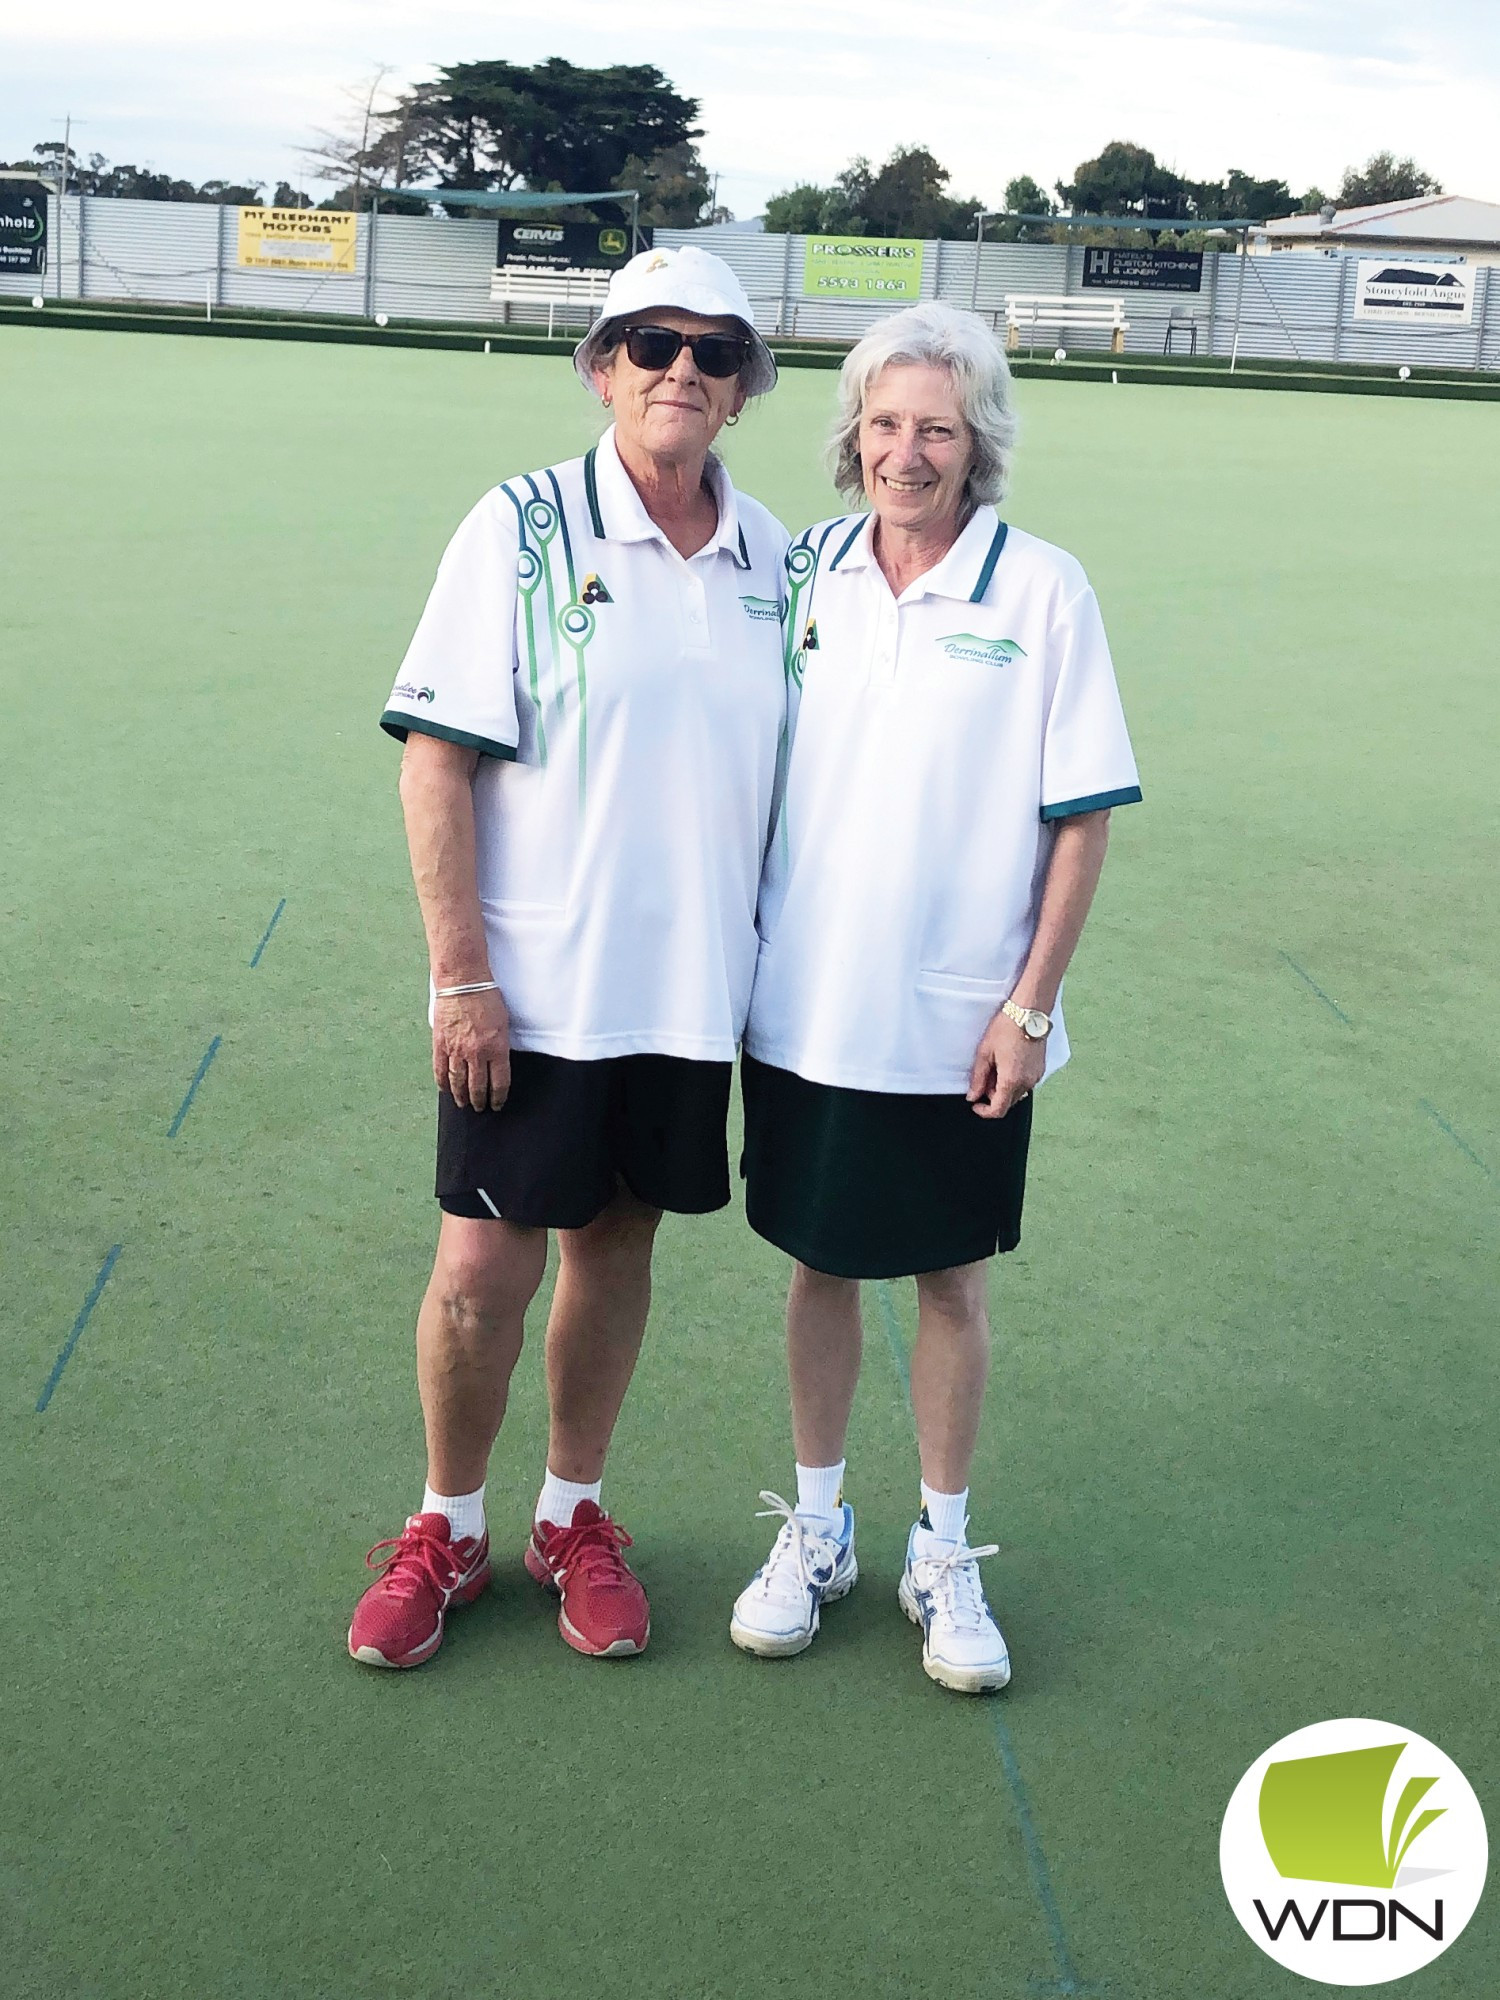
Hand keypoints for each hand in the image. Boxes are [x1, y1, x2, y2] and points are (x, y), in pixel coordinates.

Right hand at [434, 988, 511, 1110]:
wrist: (463, 983)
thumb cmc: (487, 998)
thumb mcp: (504, 1023)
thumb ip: (501, 1045)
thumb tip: (499, 1061)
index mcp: (497, 1049)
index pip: (499, 1082)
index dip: (498, 1097)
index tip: (498, 1104)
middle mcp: (477, 1054)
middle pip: (478, 1087)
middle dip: (480, 1101)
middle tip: (480, 1108)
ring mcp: (457, 1051)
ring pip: (458, 1082)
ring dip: (461, 1096)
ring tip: (463, 1104)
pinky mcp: (440, 1044)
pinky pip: (440, 1070)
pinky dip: (443, 1083)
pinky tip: (445, 1090)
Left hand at [966, 1008, 1045, 1119]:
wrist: (1029, 1013)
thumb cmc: (1006, 1028)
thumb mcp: (985, 1053)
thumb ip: (978, 1079)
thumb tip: (973, 1096)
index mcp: (1011, 1081)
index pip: (998, 1110)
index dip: (984, 1111)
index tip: (975, 1104)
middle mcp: (1026, 1083)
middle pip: (1007, 1103)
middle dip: (993, 1096)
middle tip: (985, 1077)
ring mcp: (1035, 1077)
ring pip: (1016, 1094)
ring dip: (1004, 1088)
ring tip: (996, 1067)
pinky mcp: (1040, 1070)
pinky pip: (1025, 1084)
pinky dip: (1014, 1081)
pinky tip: (1008, 1063)